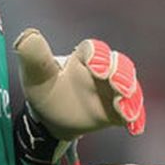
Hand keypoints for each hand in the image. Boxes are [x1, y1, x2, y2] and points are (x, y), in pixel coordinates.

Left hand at [14, 28, 144, 140]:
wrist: (50, 118)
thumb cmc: (44, 90)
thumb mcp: (36, 75)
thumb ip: (34, 56)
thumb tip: (28, 36)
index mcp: (83, 57)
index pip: (95, 50)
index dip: (98, 56)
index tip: (95, 68)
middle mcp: (102, 71)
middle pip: (119, 66)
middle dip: (122, 75)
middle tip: (120, 87)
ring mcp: (112, 91)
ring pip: (128, 87)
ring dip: (131, 97)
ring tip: (126, 110)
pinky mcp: (118, 110)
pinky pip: (131, 112)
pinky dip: (135, 118)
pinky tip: (134, 128)